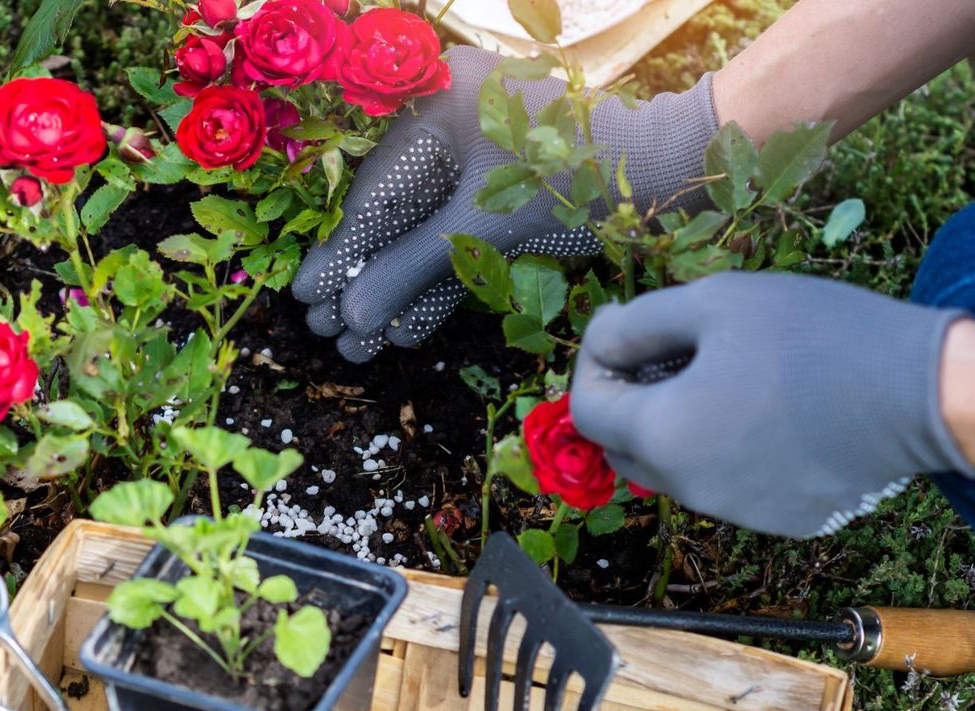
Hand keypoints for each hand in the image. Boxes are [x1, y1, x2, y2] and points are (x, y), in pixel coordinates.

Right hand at [291, 46, 718, 361]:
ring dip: (396, 291)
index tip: (307, 296)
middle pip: (393, 214)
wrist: (667, 171)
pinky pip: (458, 241)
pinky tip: (405, 330)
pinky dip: (438, 284)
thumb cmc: (572, 176)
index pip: (374, 189)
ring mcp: (476, 162)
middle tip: (322, 329)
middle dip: (363, 278)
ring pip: (423, 234)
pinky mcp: (503, 196)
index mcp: (436, 101)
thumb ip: (411, 268)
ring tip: (358, 346)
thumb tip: (350, 317)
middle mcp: (450, 125)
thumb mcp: (482, 224)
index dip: (342, 251)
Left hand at [569, 271, 974, 537]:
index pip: (587, 411)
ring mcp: (737, 512)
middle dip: (626, 400)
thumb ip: (635, 324)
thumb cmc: (811, 335)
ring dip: (675, 425)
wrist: (922, 392)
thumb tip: (600, 341)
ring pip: (675, 468)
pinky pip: (727, 484)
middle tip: (662, 352)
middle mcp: (689, 488)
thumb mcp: (710, 302)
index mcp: (662, 435)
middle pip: (623, 447)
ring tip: (719, 375)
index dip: (591, 366)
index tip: (617, 332)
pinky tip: (764, 411)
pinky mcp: (782, 520)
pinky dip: (724, 450)